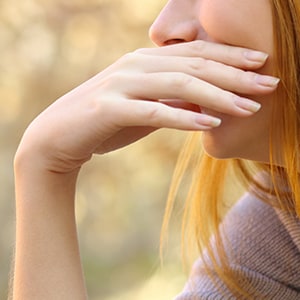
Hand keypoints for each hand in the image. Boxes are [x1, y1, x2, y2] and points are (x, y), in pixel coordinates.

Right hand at [16, 40, 277, 172]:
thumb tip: (205, 106)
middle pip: (194, 65)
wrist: (60, 135)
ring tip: (249, 108)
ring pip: (178, 84)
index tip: (262, 66)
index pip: (195, 54)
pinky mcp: (110, 109)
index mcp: (146, 61)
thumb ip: (172, 102)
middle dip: (235, 74)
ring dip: (217, 96)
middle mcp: (136, 64)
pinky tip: (210, 124)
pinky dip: (183, 118)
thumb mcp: (144, 108)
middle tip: (270, 83)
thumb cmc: (106, 122)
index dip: (231, 59)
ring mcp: (122, 85)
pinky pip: (153, 112)